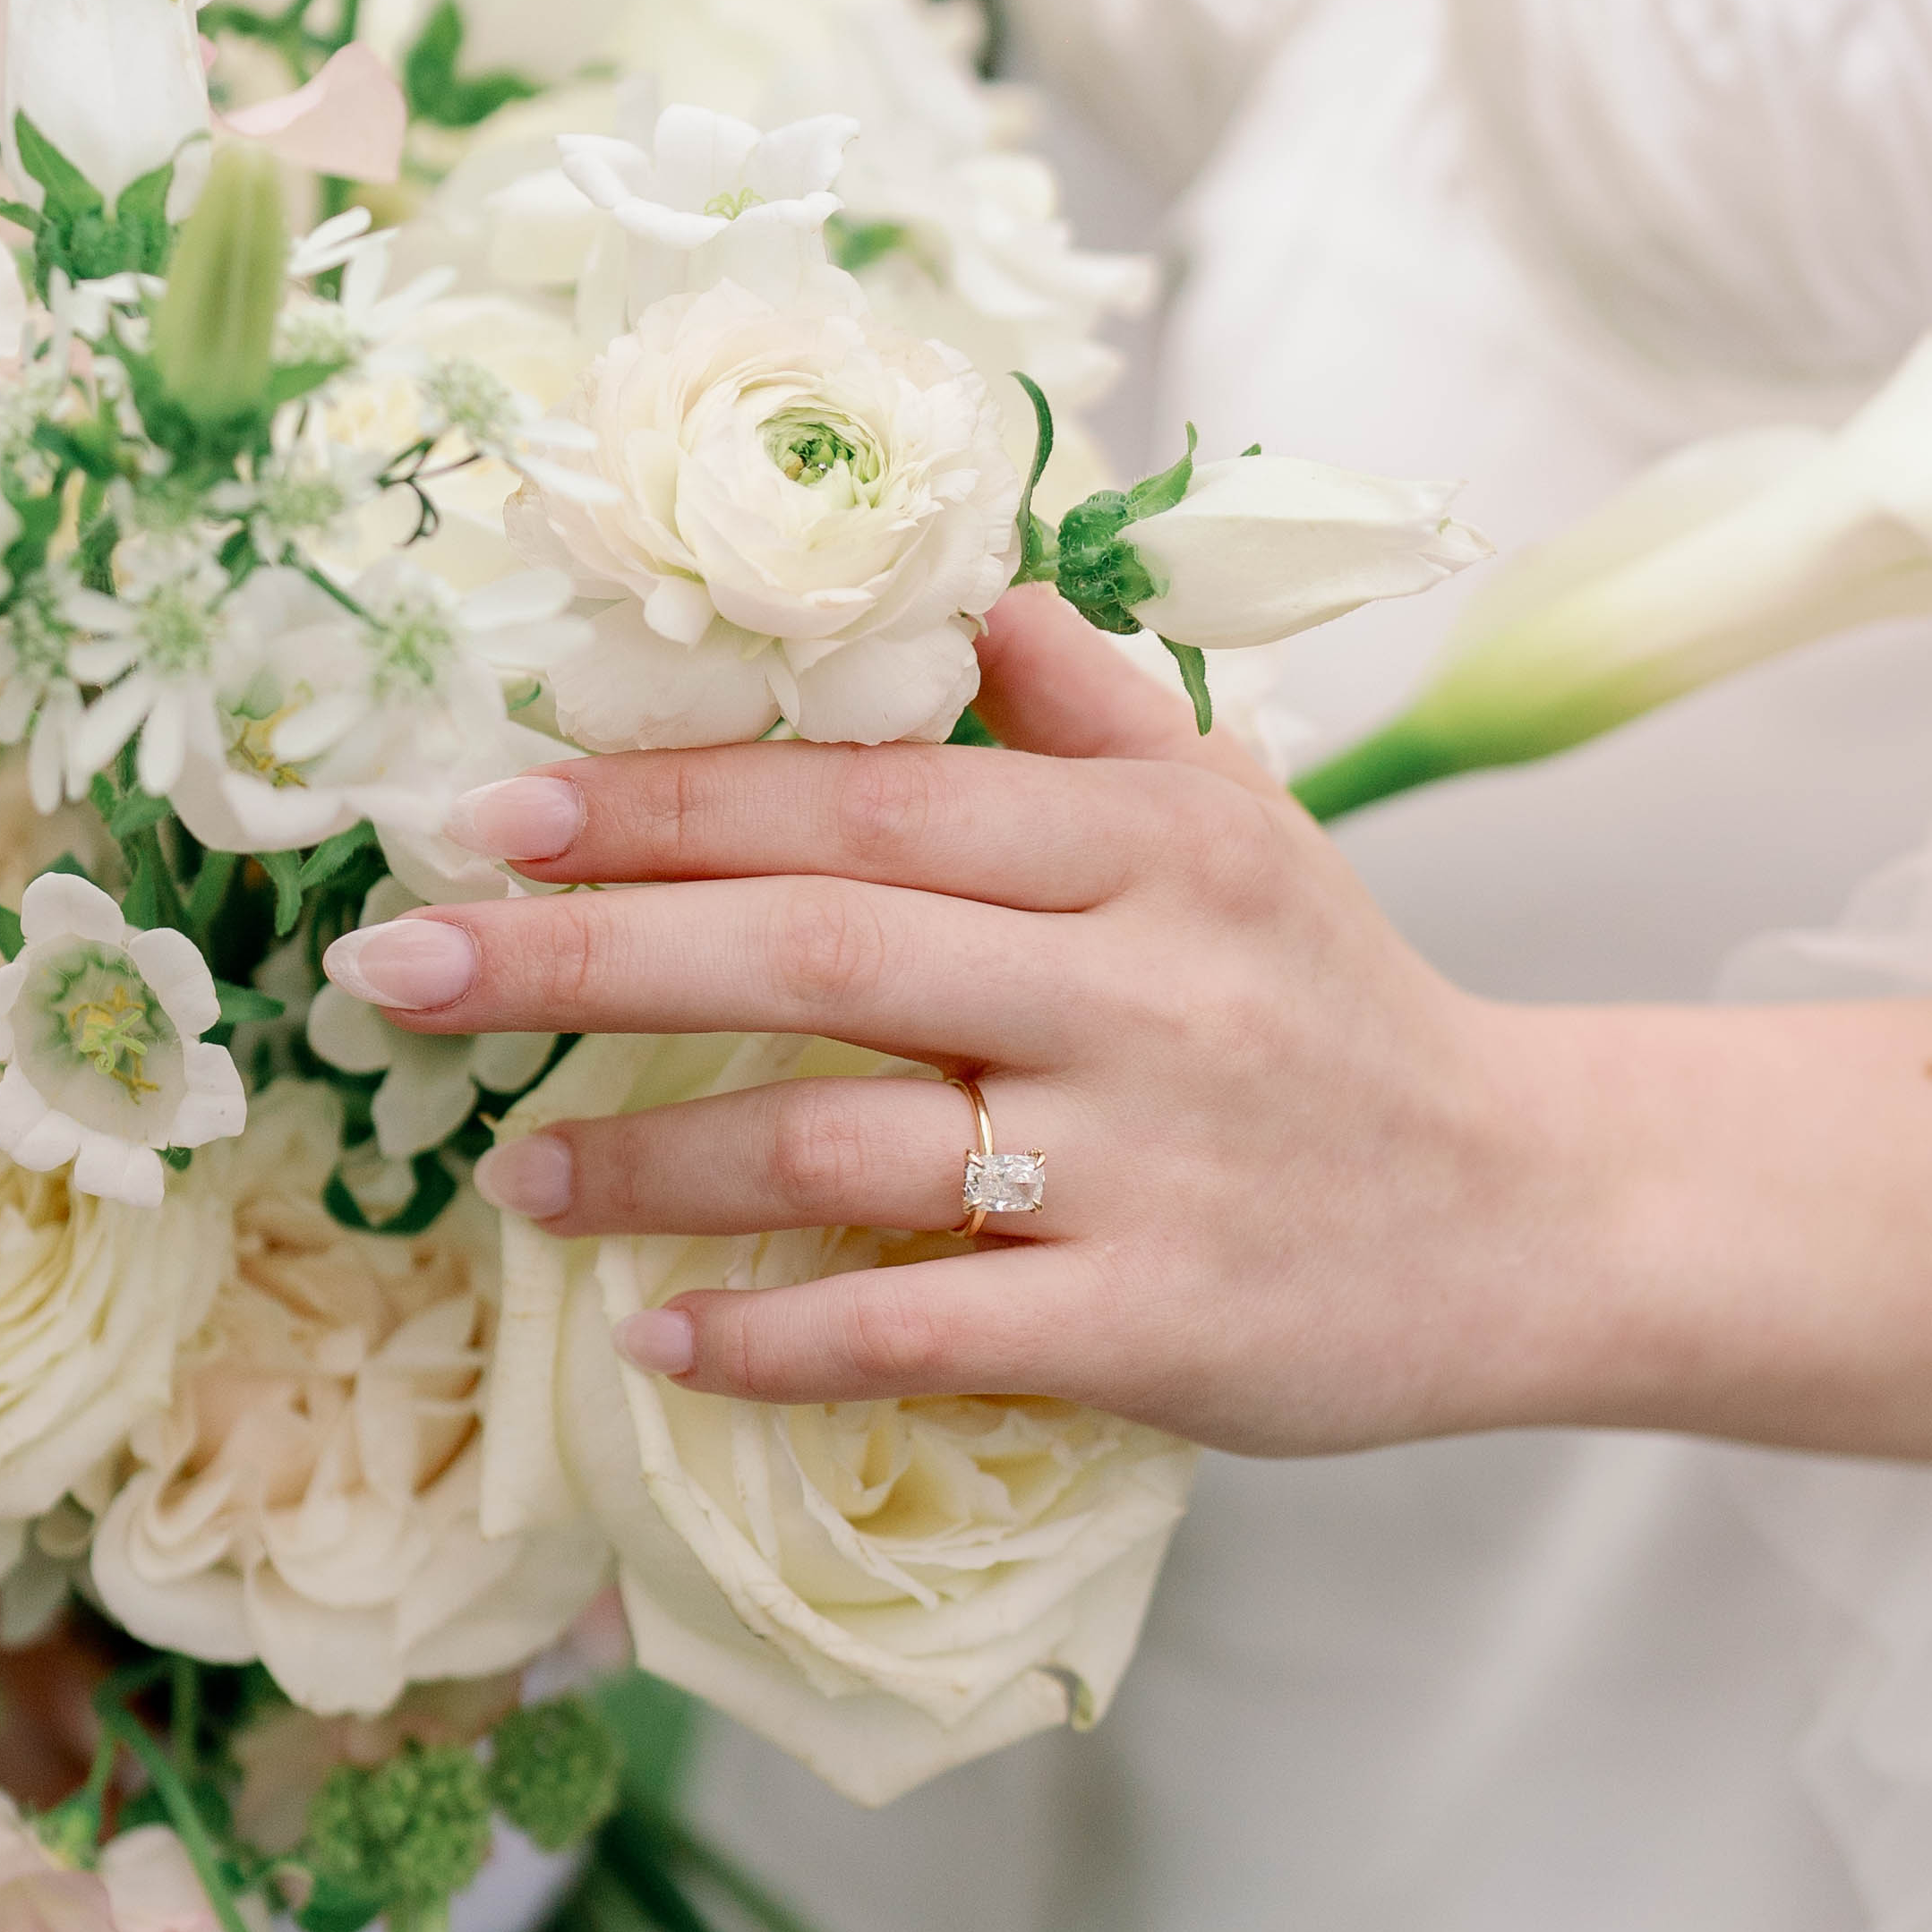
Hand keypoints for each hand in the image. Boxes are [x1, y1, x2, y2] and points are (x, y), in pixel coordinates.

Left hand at [328, 592, 1548, 1455]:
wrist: (1536, 1218)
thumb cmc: (1343, 1011)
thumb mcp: (1244, 822)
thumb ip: (1091, 708)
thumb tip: (957, 590)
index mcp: (1145, 846)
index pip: (862, 801)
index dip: (664, 799)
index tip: (487, 808)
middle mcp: (1138, 987)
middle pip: (815, 949)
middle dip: (580, 953)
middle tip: (395, 969)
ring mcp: (1144, 1164)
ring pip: (844, 1143)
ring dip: (646, 1160)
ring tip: (503, 1174)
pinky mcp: (1155, 1326)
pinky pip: (921, 1326)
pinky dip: (774, 1337)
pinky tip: (659, 1341)